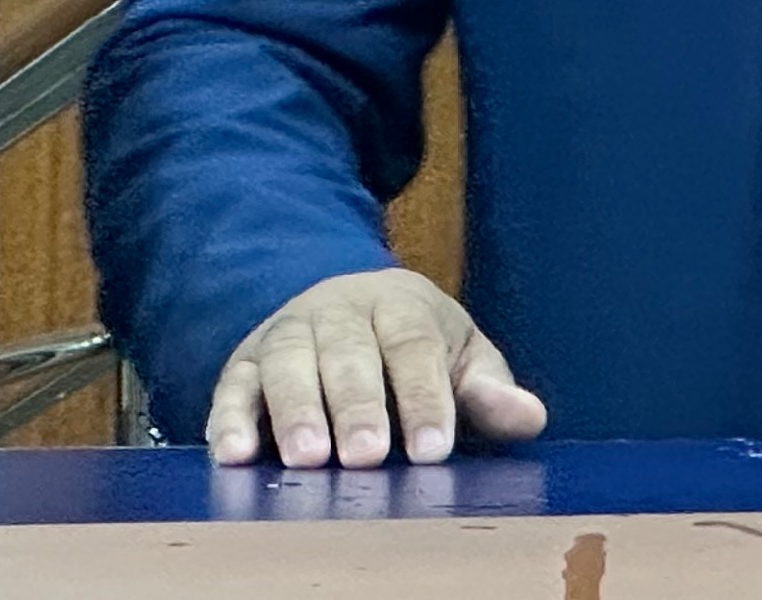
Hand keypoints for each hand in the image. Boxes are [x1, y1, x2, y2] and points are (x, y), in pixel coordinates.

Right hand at [203, 267, 547, 468]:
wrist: (345, 303)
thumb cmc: (412, 344)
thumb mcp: (458, 356)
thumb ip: (487, 390)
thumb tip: (530, 418)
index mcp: (401, 304)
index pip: (415, 346)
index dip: (424, 397)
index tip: (433, 447)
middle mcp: (340, 311)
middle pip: (350, 353)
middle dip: (359, 405)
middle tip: (367, 455)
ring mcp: (288, 333)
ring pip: (289, 364)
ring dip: (296, 411)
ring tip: (308, 459)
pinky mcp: (244, 363)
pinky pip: (232, 386)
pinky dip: (230, 418)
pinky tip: (235, 454)